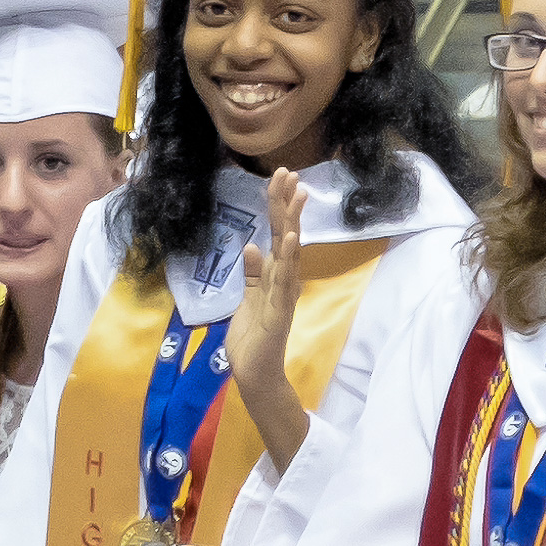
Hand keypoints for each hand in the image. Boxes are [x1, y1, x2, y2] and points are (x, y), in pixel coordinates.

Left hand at [226, 167, 310, 473]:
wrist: (254, 373)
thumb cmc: (251, 338)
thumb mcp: (248, 298)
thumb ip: (253, 274)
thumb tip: (251, 246)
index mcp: (274, 275)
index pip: (278, 234)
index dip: (278, 206)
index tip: (281, 177)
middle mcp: (284, 280)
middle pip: (287, 235)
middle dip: (287, 204)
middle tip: (290, 173)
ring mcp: (283, 294)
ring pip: (290, 252)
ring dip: (293, 223)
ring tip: (297, 195)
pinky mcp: (279, 310)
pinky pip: (284, 281)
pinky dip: (288, 259)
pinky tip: (291, 239)